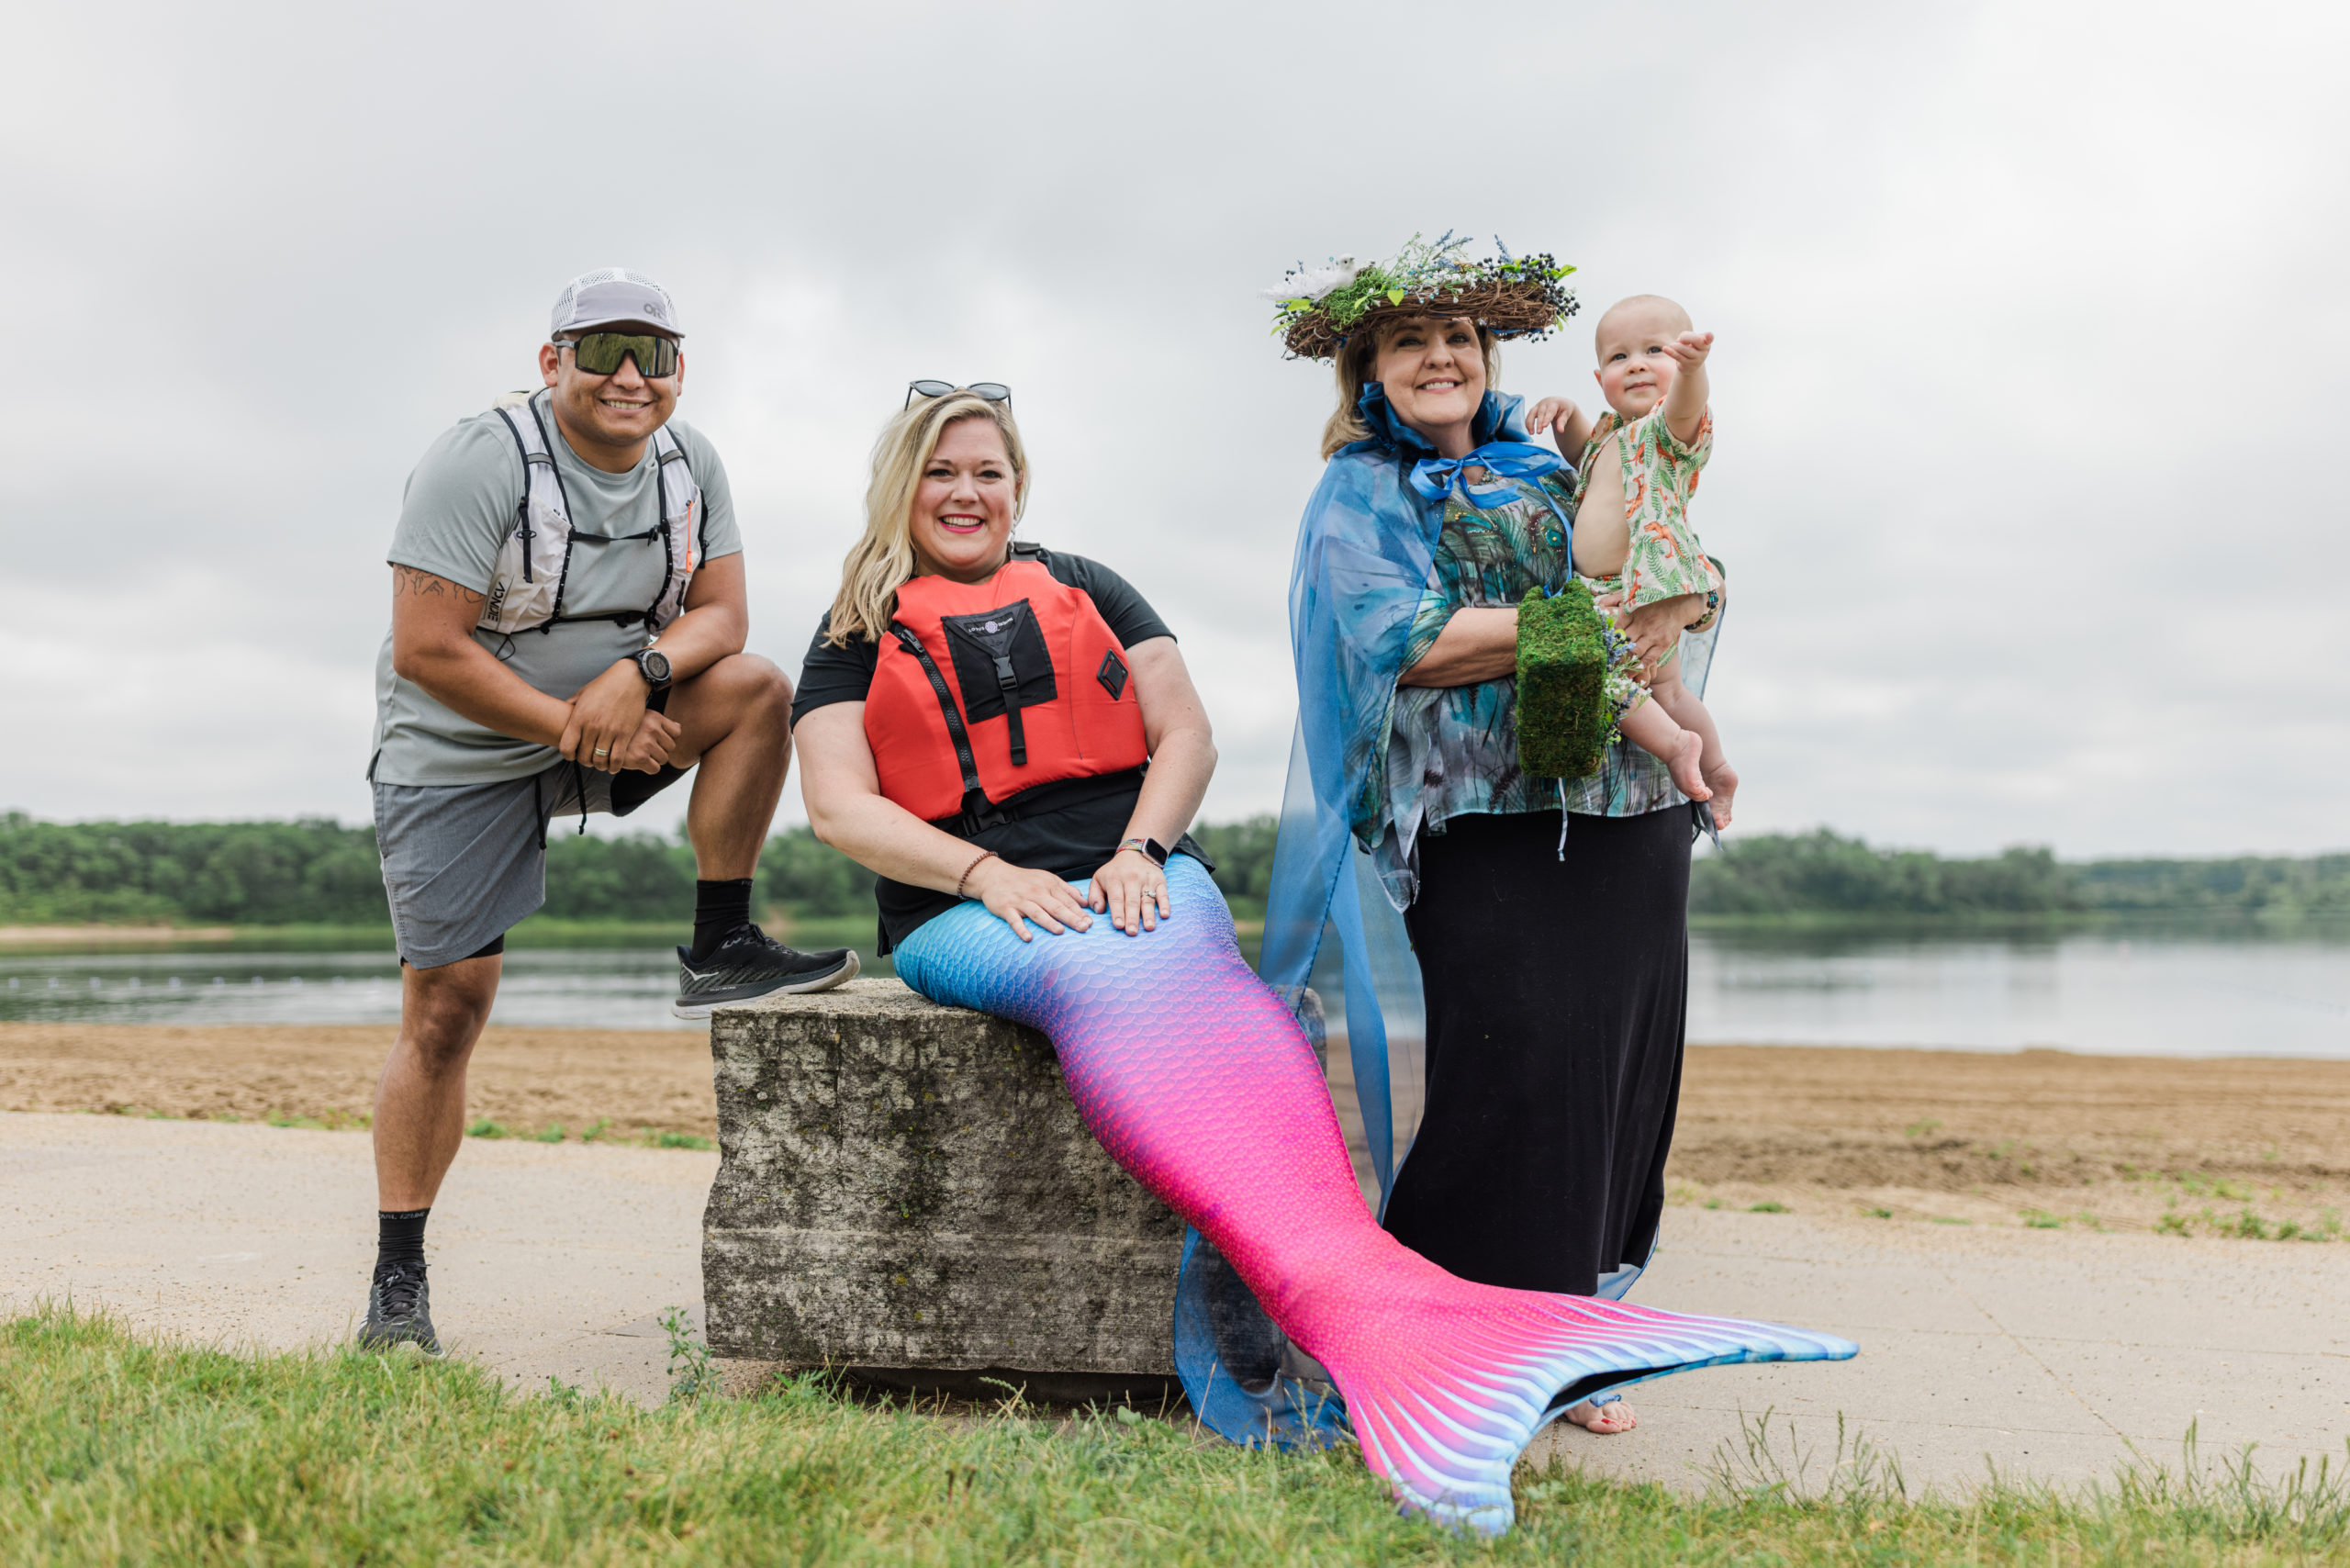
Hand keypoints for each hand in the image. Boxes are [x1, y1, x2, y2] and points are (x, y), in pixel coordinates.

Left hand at [562, 662, 658, 771]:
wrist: (629, 679)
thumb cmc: (604, 685)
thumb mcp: (582, 694)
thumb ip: (570, 706)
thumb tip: (559, 712)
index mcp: (579, 718)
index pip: (566, 747)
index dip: (568, 755)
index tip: (573, 755)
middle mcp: (592, 726)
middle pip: (584, 757)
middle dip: (585, 762)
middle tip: (590, 760)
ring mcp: (609, 731)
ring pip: (600, 760)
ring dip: (599, 766)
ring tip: (601, 763)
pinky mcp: (625, 734)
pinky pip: (617, 758)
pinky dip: (614, 766)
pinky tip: (613, 765)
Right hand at [966, 857, 1093, 941]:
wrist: (994, 875)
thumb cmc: (1024, 880)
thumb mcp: (1047, 879)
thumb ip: (1066, 890)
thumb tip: (1085, 902)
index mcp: (1048, 885)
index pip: (1066, 900)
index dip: (1079, 912)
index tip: (1091, 922)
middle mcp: (1036, 892)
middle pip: (1056, 907)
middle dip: (1071, 918)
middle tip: (1084, 928)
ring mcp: (1020, 901)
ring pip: (1037, 913)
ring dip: (1049, 922)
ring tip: (1061, 931)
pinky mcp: (1006, 908)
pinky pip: (1014, 920)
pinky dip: (1021, 929)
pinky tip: (1028, 938)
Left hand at [1088, 847, 1170, 934]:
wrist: (1135, 854)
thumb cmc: (1114, 872)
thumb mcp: (1098, 879)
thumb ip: (1094, 895)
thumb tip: (1098, 911)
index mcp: (1114, 879)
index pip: (1116, 898)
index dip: (1118, 912)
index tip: (1118, 925)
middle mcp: (1131, 878)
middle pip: (1132, 901)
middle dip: (1132, 917)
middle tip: (1132, 932)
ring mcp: (1147, 880)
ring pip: (1147, 899)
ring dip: (1149, 914)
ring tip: (1149, 927)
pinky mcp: (1159, 880)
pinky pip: (1163, 893)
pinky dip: (1165, 904)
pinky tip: (1165, 914)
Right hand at [1524, 395, 1578, 435]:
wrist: (1559, 401)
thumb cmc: (1563, 408)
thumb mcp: (1566, 414)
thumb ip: (1562, 422)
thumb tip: (1561, 431)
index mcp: (1554, 403)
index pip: (1550, 411)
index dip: (1547, 418)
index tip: (1544, 426)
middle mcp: (1545, 403)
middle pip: (1540, 413)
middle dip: (1539, 423)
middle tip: (1539, 432)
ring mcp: (1538, 406)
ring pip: (1531, 413)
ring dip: (1530, 423)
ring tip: (1531, 433)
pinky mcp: (1534, 409)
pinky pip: (1528, 416)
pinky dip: (1527, 423)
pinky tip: (1529, 431)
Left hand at [1596, 589, 1709, 675]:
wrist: (1679, 606)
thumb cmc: (1653, 603)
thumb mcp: (1635, 597)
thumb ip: (1616, 600)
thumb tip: (1600, 604)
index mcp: (1633, 612)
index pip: (1616, 628)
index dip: (1608, 641)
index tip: (1603, 650)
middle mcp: (1642, 624)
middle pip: (1624, 643)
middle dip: (1614, 655)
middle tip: (1607, 665)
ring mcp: (1653, 635)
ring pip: (1635, 653)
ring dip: (1625, 664)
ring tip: (1618, 672)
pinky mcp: (1663, 643)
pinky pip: (1649, 658)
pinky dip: (1640, 667)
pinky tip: (1633, 673)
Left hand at [1661, 330, 1713, 366]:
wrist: (1690, 366)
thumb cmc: (1690, 347)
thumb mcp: (1690, 339)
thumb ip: (1687, 336)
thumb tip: (1680, 341)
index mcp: (1706, 342)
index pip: (1710, 338)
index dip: (1709, 337)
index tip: (1708, 335)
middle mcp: (1704, 351)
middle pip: (1696, 340)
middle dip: (1686, 337)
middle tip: (1680, 339)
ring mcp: (1697, 359)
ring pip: (1685, 349)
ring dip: (1676, 345)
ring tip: (1672, 345)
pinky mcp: (1688, 365)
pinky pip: (1678, 357)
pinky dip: (1671, 352)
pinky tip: (1665, 348)